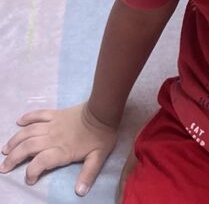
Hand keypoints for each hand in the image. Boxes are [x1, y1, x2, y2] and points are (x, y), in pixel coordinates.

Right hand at [0, 102, 117, 195]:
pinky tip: (19, 121)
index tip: (29, 180)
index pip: (40, 162)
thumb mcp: (98, 157)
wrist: (103, 110)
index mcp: (62, 150)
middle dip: (14, 158)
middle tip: (4, 167)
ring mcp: (53, 124)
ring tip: (5, 150)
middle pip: (28, 147)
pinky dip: (28, 117)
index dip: (31, 172)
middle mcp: (53, 137)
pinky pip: (39, 114)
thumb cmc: (101, 135)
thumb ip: (88, 174)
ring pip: (29, 131)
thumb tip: (80, 192)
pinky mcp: (56, 113)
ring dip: (15, 140)